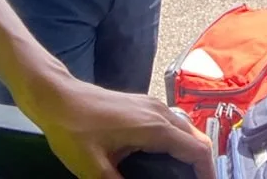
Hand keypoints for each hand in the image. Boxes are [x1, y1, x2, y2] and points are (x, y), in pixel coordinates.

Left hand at [22, 75, 215, 178]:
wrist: (57, 96)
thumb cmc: (73, 130)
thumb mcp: (93, 169)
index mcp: (154, 127)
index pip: (197, 150)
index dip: (208, 172)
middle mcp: (160, 113)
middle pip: (198, 138)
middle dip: (204, 165)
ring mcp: (152, 105)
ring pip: (187, 129)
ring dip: (193, 152)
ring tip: (186, 176)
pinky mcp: (143, 104)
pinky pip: (174, 123)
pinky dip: (181, 142)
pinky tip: (168, 158)